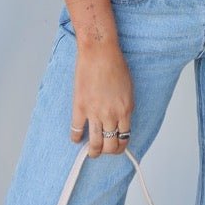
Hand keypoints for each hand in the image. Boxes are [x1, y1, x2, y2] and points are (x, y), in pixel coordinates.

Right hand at [70, 42, 133, 157]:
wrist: (100, 52)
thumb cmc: (115, 65)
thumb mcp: (129, 89)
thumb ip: (125, 107)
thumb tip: (120, 121)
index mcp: (126, 110)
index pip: (124, 138)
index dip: (120, 147)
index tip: (116, 147)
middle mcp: (111, 115)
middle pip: (110, 146)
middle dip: (107, 152)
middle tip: (103, 150)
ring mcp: (95, 113)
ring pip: (94, 144)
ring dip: (93, 152)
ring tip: (90, 152)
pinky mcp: (80, 107)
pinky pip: (76, 130)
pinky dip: (76, 137)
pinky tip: (76, 137)